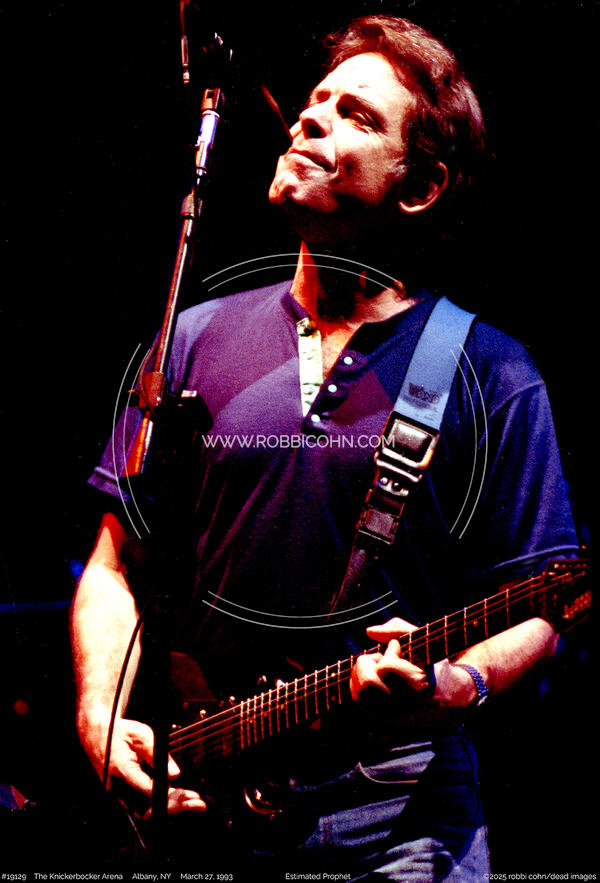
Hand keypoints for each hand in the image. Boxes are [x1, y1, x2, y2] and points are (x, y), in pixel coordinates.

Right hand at [78, 711, 205, 815]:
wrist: (97, 735)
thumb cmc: (120, 732)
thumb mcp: (141, 734)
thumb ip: (157, 754)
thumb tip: (175, 774)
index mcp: (120, 767)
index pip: (144, 788)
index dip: (165, 795)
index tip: (183, 795)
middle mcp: (117, 786)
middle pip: (148, 806)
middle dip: (175, 806)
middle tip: (197, 802)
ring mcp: (119, 793)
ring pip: (147, 809)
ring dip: (171, 807)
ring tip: (194, 802)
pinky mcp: (123, 794)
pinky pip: (144, 805)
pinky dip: (162, 803)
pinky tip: (179, 798)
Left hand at [350, 617, 477, 708]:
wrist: (451, 698)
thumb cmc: (435, 664)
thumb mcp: (424, 639)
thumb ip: (397, 628)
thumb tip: (369, 631)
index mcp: (420, 687)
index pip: (386, 666)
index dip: (390, 652)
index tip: (398, 649)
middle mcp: (405, 707)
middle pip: (367, 683)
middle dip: (367, 663)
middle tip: (380, 659)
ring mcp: (394, 719)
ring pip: (360, 693)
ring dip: (362, 674)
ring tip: (378, 670)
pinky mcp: (384, 725)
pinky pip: (361, 703)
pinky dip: (361, 688)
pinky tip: (376, 681)